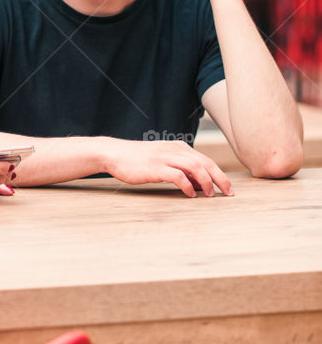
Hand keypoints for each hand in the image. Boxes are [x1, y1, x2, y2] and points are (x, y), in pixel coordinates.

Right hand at [102, 137, 233, 196]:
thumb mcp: (163, 159)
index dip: (220, 174)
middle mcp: (174, 150)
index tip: (228, 189)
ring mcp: (165, 158)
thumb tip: (200, 185)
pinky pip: (177, 176)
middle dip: (220, 179)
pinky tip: (190, 195)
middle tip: (229, 194)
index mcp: (178, 147)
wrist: (115, 153)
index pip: (206, 160)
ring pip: (195, 167)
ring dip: (206, 182)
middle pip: (205, 163)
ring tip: (211, 196)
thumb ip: (181, 168)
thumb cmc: (139, 160)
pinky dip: (187, 186)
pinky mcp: (155, 168)